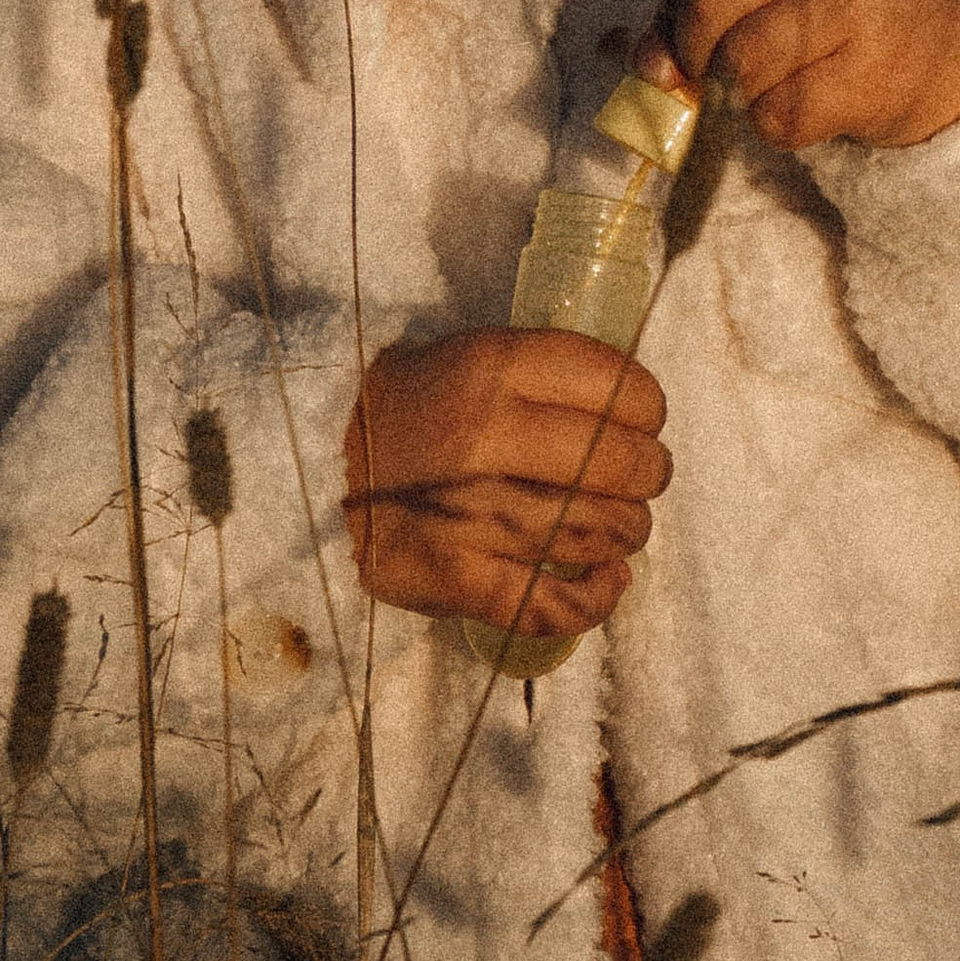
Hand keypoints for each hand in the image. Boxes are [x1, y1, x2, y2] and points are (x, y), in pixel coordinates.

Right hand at [342, 328, 671, 635]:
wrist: (310, 465)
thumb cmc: (411, 410)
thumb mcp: (471, 357)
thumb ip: (546, 376)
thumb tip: (634, 408)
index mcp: (493, 367)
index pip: (616, 385)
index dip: (649, 407)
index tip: (646, 420)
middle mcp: (484, 435)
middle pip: (619, 463)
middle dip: (648, 474)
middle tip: (641, 477)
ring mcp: (470, 511)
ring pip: (598, 529)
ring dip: (629, 532)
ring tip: (622, 526)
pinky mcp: (453, 577)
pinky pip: (551, 603)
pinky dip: (596, 598)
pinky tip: (608, 580)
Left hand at [650, 0, 959, 150]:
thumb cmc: (858, 11)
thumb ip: (713, 1)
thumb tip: (647, 66)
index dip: (669, 5)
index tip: (684, 38)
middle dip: (692, 52)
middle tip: (710, 74)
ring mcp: (860, 5)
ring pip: (741, 60)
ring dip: (735, 93)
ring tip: (768, 89)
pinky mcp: (873, 74)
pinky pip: (779, 113)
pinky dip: (773, 126)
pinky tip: (805, 111)